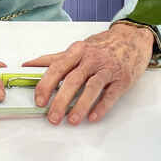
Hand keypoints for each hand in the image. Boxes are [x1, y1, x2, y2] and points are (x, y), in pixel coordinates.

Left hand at [22, 21, 153, 124]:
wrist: (132, 39)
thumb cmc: (101, 46)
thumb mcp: (77, 48)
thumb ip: (53, 58)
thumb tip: (28, 65)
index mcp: (77, 51)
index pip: (57, 68)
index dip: (46, 85)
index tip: (39, 101)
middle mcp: (91, 59)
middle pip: (73, 80)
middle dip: (60, 100)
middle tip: (52, 117)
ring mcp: (108, 69)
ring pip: (91, 88)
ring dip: (80, 106)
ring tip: (71, 121)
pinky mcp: (122, 79)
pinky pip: (111, 94)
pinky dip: (101, 107)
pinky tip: (92, 117)